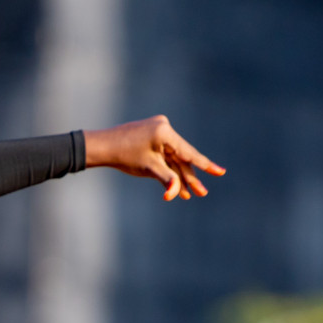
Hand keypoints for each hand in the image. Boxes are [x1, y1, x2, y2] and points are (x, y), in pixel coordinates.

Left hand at [83, 116, 224, 200]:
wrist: (101, 146)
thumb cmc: (123, 155)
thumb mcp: (148, 168)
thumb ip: (166, 179)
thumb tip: (173, 194)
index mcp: (165, 132)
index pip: (189, 153)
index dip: (205, 165)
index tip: (221, 172)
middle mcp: (164, 128)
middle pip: (181, 158)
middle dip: (190, 177)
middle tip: (203, 193)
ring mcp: (158, 131)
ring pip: (173, 158)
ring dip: (179, 176)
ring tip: (191, 195)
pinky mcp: (152, 136)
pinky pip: (165, 155)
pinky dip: (169, 169)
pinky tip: (178, 185)